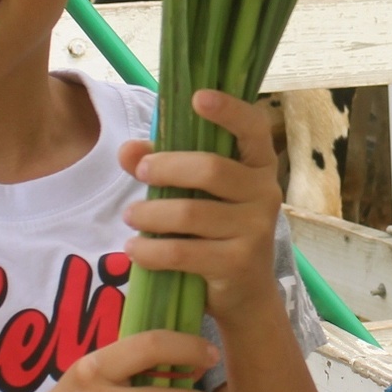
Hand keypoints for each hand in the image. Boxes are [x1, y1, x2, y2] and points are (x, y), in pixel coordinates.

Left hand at [118, 89, 287, 340]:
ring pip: (191, 213)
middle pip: (211, 169)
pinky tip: (134, 249)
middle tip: (140, 173)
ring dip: (150, 214)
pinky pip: (184, 252)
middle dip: (166, 168)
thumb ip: (162, 165)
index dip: (229, 110)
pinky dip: (151, 251)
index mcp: (258, 165)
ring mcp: (256, 230)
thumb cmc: (217, 231)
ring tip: (130, 218)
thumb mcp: (194, 193)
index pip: (252, 128)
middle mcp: (265, 193)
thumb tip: (126, 149)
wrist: (244, 294)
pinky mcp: (239, 264)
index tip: (197, 97)